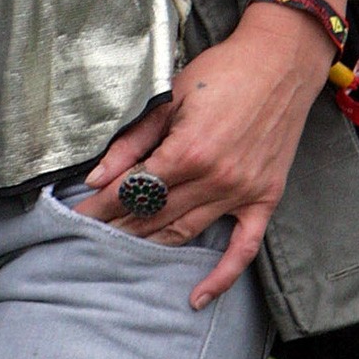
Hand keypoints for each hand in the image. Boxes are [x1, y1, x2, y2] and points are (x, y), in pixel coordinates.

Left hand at [75, 2, 336, 310]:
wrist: (281, 63)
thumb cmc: (222, 71)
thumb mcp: (169, 98)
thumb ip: (132, 142)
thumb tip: (97, 178)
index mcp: (187, 151)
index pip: (134, 190)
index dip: (103, 205)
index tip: (78, 216)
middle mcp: (216, 179)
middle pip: (155, 215)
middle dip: (119, 226)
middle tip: (89, 238)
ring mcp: (242, 192)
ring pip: (187, 232)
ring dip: (152, 244)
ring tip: (120, 255)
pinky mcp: (265, 198)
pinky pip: (243, 248)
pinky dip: (221, 276)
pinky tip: (196, 296)